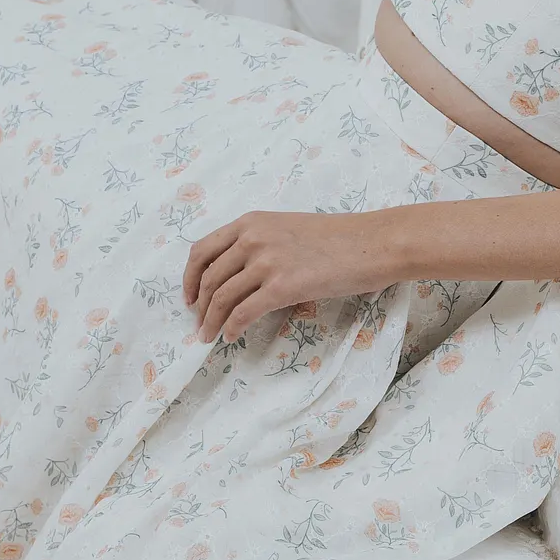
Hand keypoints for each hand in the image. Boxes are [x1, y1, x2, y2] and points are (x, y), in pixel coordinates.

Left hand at [182, 210, 402, 344]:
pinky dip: (231, 328)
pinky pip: (243, 312)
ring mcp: (266, 261)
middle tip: (199, 323)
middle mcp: (252, 238)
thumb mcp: (287, 229)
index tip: (188, 298)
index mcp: (251, 222)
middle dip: (199, 306)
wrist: (371, 243)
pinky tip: (231, 337)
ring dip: (210, 321)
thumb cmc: (336, 238)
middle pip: (208, 278)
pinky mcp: (282, 286)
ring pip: (221, 297)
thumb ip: (258, 245)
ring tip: (208, 336)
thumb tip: (236, 276)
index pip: (202, 250)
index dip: (189, 278)